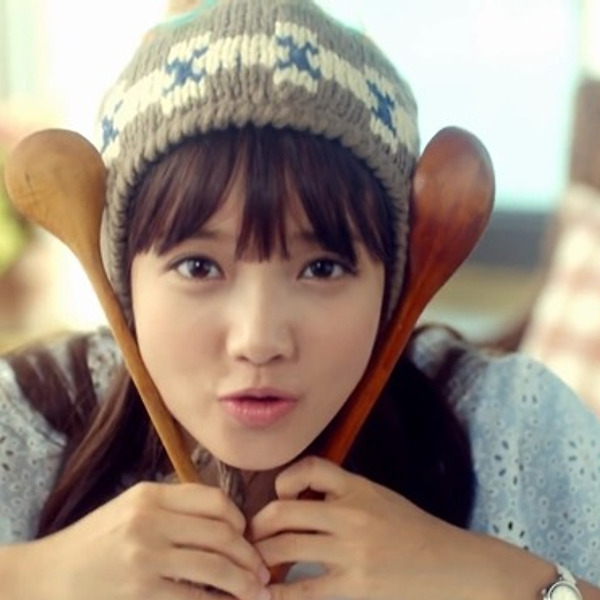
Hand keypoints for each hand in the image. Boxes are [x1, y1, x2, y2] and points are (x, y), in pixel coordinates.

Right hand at [25, 482, 269, 599]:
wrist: (45, 577)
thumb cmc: (94, 542)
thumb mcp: (130, 508)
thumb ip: (172, 507)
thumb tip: (225, 520)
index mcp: (151, 495)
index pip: (214, 501)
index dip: (239, 520)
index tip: (247, 538)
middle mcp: (150, 521)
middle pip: (221, 534)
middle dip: (249, 556)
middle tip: (262, 572)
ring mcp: (145, 558)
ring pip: (215, 567)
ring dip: (243, 583)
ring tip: (256, 592)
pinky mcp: (140, 593)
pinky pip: (194, 599)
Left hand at [250, 456, 472, 599]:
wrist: (453, 565)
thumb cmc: (413, 530)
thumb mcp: (380, 497)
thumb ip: (343, 493)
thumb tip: (299, 500)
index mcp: (358, 487)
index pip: (309, 468)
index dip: (285, 480)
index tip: (279, 496)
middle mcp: (351, 513)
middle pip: (283, 512)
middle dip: (258, 526)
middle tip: (250, 538)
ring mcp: (352, 550)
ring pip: (285, 548)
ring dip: (261, 557)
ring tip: (253, 565)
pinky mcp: (355, 585)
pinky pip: (303, 589)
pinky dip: (277, 593)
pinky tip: (264, 595)